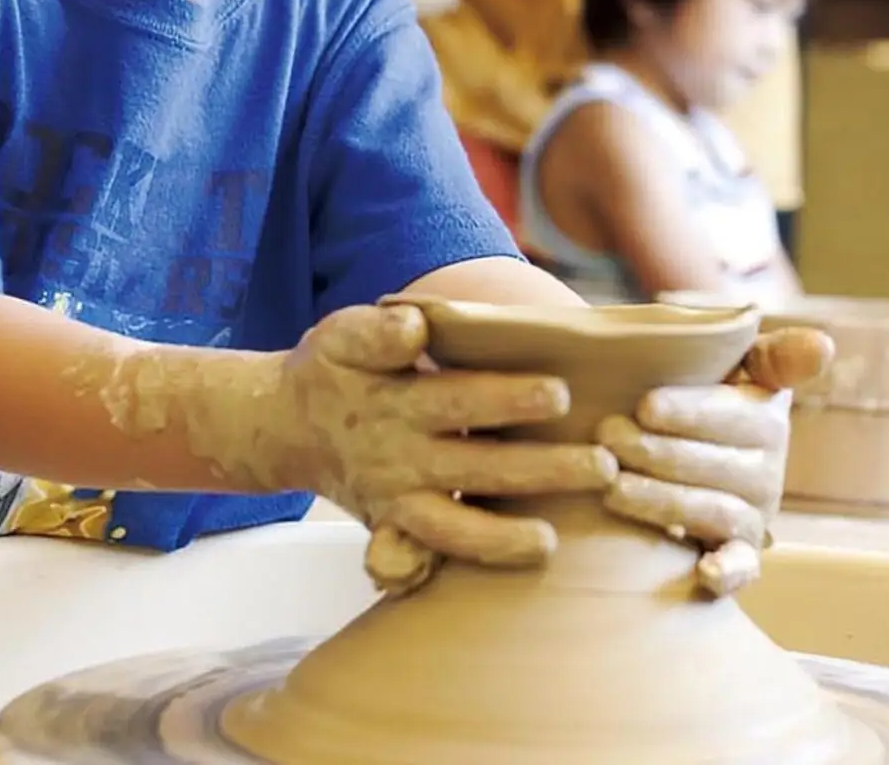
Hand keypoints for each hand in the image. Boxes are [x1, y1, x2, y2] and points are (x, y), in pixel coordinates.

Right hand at [280, 303, 615, 593]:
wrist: (287, 427)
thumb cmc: (336, 371)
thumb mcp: (343, 337)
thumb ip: (377, 333)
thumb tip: (414, 328)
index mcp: (395, 402)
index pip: (457, 399)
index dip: (506, 399)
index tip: (561, 393)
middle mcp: (400, 458)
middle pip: (475, 468)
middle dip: (539, 470)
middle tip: (601, 466)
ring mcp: (398, 502)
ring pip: (453, 528)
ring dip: (506, 537)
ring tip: (556, 538)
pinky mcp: (398, 531)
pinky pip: (437, 554)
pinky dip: (480, 559)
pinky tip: (534, 556)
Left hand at [595, 326, 832, 597]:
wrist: (676, 449)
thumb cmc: (695, 395)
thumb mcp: (730, 362)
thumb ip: (772, 352)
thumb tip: (824, 347)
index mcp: (767, 417)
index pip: (737, 413)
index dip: (692, 412)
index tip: (645, 406)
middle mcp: (769, 469)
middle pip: (717, 464)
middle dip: (657, 451)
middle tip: (606, 437)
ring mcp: (755, 515)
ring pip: (715, 511)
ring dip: (663, 501)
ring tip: (613, 487)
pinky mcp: (740, 554)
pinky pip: (743, 568)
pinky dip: (729, 571)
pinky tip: (705, 573)